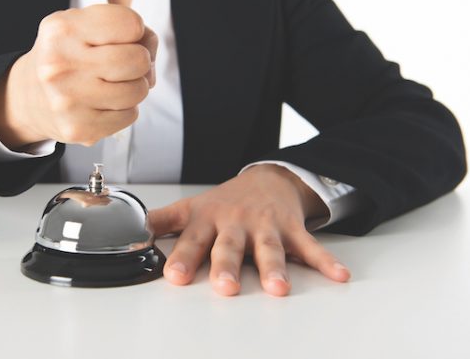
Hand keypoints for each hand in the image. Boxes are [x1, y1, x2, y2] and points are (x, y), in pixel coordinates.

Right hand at [0, 4, 157, 147]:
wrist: (26, 97)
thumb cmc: (64, 57)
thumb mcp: (80, 26)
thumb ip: (122, 28)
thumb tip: (150, 55)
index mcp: (62, 30)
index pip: (131, 24)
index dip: (136, 31)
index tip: (122, 38)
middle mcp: (61, 64)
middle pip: (138, 59)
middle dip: (140, 62)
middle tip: (123, 65)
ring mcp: (69, 99)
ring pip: (138, 90)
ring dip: (134, 87)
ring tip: (112, 84)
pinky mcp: (79, 128)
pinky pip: (130, 116)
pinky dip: (124, 109)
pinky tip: (104, 103)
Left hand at [149, 164, 350, 295]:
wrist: (266, 179)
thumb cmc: (225, 201)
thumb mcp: (191, 208)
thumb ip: (162, 222)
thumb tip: (130, 231)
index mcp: (209, 220)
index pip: (192, 241)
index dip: (183, 258)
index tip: (175, 276)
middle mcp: (236, 223)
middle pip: (231, 247)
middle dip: (227, 266)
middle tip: (225, 287)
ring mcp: (266, 226)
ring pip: (270, 249)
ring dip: (275, 268)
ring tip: (278, 288)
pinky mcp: (292, 228)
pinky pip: (310, 246)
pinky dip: (325, 261)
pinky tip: (339, 275)